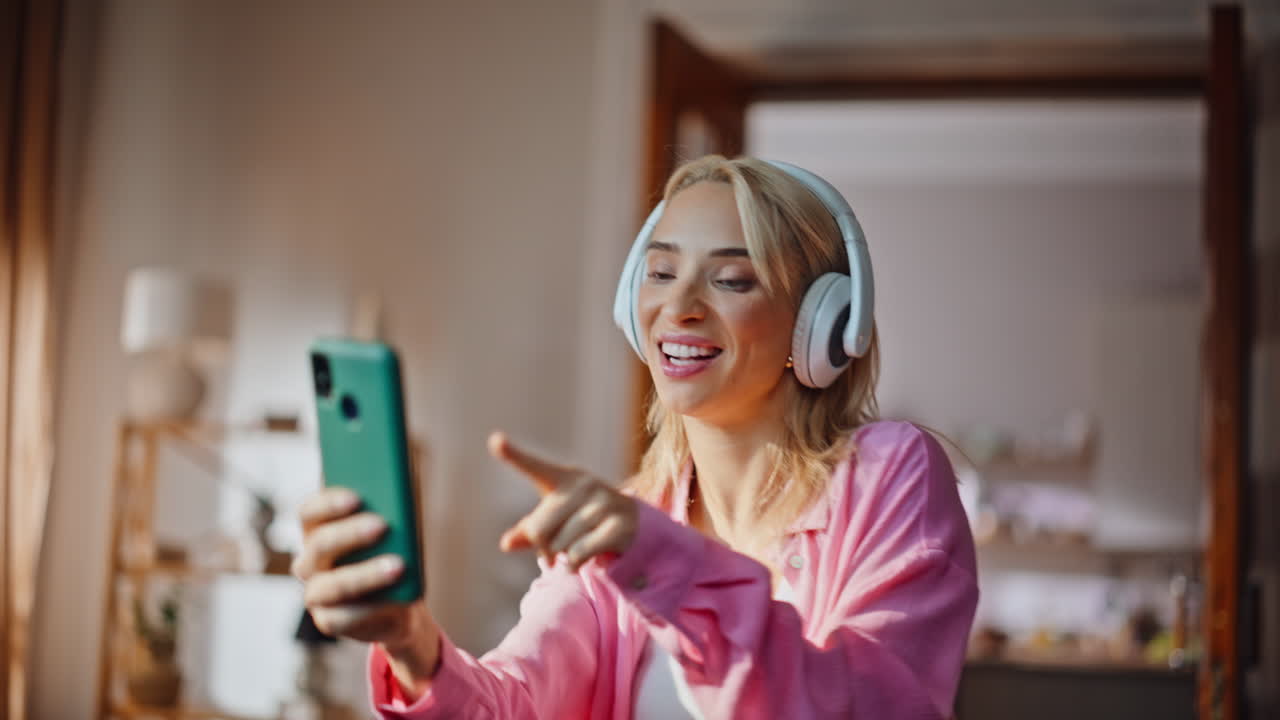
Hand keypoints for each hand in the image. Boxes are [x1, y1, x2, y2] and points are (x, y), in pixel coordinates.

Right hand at [292, 488, 438, 685]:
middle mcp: (309, 561)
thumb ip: (389, 512)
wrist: (400, 599)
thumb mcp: (393, 530)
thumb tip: (398, 501)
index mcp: (318, 531)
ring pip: (331, 584)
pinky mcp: (328, 620)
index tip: (356, 497)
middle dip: (350, 534)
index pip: (309, 512)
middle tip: (382, 525)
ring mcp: (315, 593)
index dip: (328, 503)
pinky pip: (343, 616)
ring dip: (366, 574)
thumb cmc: (392, 552)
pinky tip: (393, 600)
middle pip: (320, 544)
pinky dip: (370, 607)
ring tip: (399, 565)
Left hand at [490, 431, 637, 571]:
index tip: (495, 440)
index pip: (533, 466)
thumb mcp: (552, 521)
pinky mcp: (618, 524)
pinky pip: (578, 554)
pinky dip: (574, 564)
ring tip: (573, 548)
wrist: (630, 522)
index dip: (512, 454)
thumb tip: (506, 544)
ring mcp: (603, 502)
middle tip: (554, 546)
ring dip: (561, 556)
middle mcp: (583, 485)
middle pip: (538, 530)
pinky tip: (581, 559)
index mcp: (562, 477)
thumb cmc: (579, 519)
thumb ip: (528, 531)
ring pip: (559, 546)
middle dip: (542, 546)